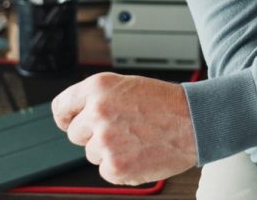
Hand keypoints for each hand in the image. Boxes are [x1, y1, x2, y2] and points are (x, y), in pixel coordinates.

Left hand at [52, 72, 197, 184]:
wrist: (195, 121)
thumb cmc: (166, 103)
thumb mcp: (127, 86)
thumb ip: (97, 99)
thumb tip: (74, 119)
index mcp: (98, 87)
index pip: (61, 107)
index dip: (66, 117)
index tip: (70, 123)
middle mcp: (97, 112)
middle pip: (75, 134)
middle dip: (94, 134)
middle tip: (122, 129)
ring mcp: (105, 141)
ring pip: (92, 153)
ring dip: (110, 150)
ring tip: (137, 138)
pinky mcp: (115, 166)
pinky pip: (105, 171)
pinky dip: (121, 167)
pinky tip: (140, 152)